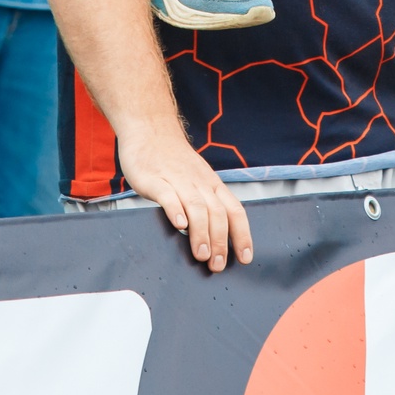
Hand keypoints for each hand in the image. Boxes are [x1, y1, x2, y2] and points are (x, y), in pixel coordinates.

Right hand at [117, 131, 252, 272]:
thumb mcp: (197, 178)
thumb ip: (205, 204)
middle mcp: (199, 183)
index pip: (234, 211)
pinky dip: (175, 210)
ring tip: (201, 254)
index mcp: (212, 184)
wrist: (150, 129)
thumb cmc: (174, 160)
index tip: (245, 258)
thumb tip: (216, 237)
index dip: (242, 235)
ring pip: (196, 207)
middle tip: (217, 265)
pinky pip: (168, 195)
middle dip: (220, 241)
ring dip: (201, 232)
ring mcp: (177, 180)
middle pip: (216, 213)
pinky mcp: (155, 179)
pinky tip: (179, 225)